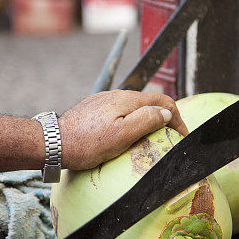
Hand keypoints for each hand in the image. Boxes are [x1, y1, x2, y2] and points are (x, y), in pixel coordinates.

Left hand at [58, 90, 188, 169]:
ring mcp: (104, 101)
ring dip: (149, 118)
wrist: (54, 143)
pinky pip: (120, 112)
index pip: (163, 102)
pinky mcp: (94, 110)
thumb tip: (165, 114)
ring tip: (154, 136)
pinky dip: (132, 121)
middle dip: (165, 117)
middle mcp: (117, 95)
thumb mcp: (122, 135)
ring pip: (135, 107)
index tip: (183, 135)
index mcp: (127, 100)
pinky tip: (129, 133)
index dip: (178, 118)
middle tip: (173, 136)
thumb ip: (146, 121)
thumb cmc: (87, 143)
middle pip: (149, 102)